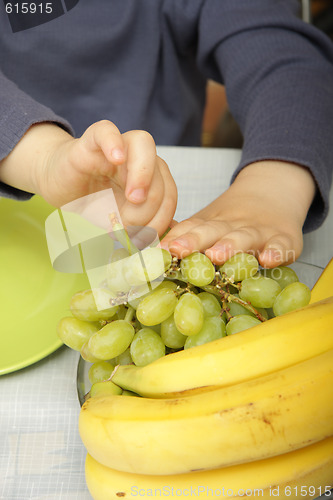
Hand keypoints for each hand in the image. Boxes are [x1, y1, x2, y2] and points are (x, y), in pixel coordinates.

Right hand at [0, 121, 176, 234]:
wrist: (60, 187)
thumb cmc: (93, 203)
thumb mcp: (120, 222)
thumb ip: (141, 227)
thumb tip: (161, 238)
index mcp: (151, 177)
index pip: (169, 193)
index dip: (162, 218)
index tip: (145, 238)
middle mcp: (139, 158)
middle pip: (160, 173)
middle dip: (150, 205)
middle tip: (131, 225)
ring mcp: (117, 146)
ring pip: (143, 143)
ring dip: (144, 174)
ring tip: (134, 198)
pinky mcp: (91, 141)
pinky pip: (106, 131)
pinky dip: (114, 142)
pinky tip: (116, 158)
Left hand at [161, 161, 315, 267]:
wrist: (272, 194)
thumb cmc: (232, 221)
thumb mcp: (207, 224)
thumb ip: (183, 236)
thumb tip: (144, 246)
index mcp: (208, 225)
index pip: (188, 230)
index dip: (171, 240)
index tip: (154, 251)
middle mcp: (230, 227)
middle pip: (210, 232)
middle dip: (193, 241)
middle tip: (176, 250)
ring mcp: (258, 232)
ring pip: (243, 237)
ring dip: (230, 246)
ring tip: (216, 255)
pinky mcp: (284, 239)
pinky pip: (281, 246)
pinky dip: (276, 252)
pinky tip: (268, 261)